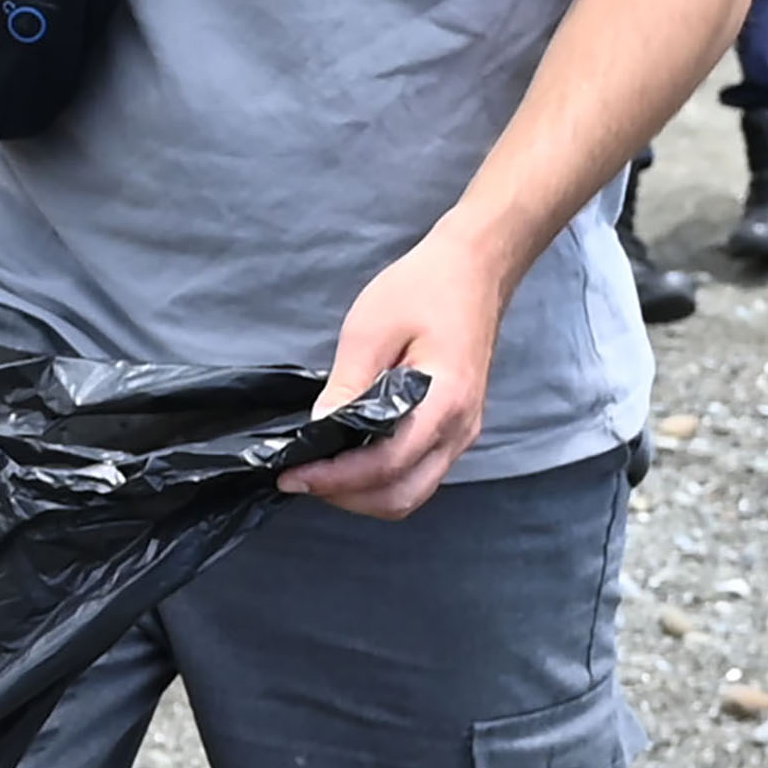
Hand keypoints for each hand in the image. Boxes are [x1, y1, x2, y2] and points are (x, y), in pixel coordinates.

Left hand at [291, 212, 510, 520]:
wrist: (474, 271)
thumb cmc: (424, 289)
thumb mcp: (370, 330)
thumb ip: (347, 386)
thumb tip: (318, 432)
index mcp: (445, 401)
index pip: (387, 464)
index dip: (335, 478)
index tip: (293, 475)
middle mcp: (460, 429)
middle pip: (402, 497)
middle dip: (347, 496)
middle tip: (303, 477)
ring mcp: (462, 434)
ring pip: (411, 493)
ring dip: (364, 494)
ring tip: (323, 471)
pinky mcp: (456, 431)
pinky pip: (419, 475)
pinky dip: (382, 480)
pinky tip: (352, 459)